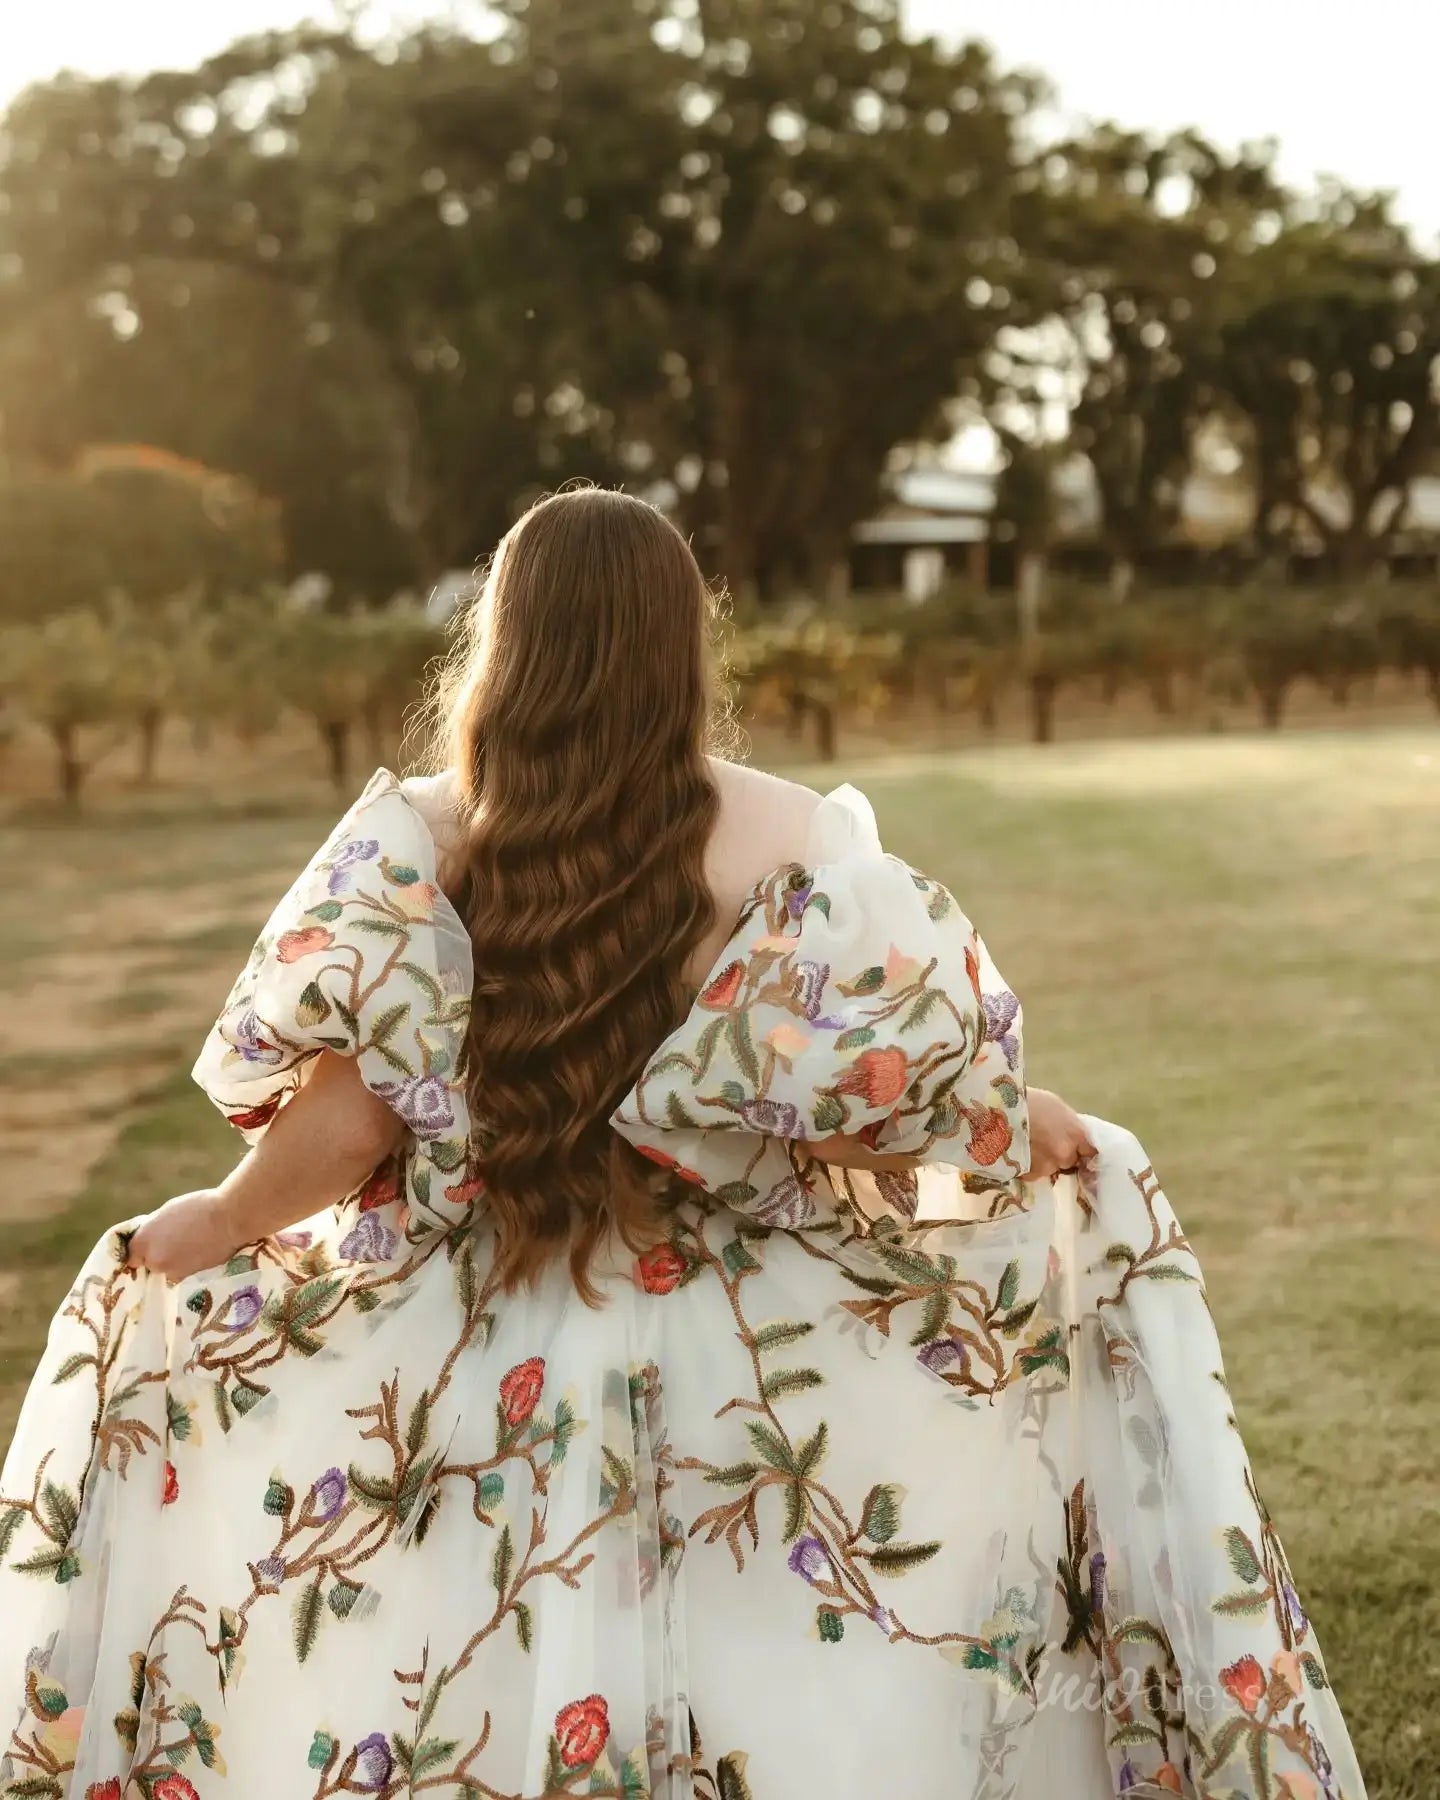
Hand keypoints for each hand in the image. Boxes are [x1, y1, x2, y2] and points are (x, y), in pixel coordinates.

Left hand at [124, 1189, 245, 1280]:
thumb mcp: (167, 1212)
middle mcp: (153, 1261)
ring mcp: (172, 1272)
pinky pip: (183, 1271)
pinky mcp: (190, 1278)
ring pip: (168, 1268)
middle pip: (150, 1263)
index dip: (141, 1250)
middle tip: (176, 1240)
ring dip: (175, 1259)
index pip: (131, 1256)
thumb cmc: (198, 1207)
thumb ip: (153, 1229)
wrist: (229, 1219)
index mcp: (143, 1241)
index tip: (151, 1244)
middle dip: (160, 1254)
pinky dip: (189, 1263)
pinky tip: (201, 1249)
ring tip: (192, 1243)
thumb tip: (152, 1238)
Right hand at [1024, 1088, 1096, 1182]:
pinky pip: (1033, 1173)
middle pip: (1069, 1160)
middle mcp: (1066, 1155)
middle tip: (1045, 1142)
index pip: (1090, 1151)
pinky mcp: (1029, 1176)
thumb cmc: (1027, 1101)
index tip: (1076, 1148)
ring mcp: (1048, 1168)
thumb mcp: (1055, 1106)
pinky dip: (1028, 1166)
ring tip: (1027, 1146)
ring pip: (1050, 1168)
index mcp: (1077, 1135)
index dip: (1081, 1149)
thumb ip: (1069, 1124)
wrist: (997, 1112)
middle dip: (1060, 1154)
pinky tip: (1018, 1153)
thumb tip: (1071, 1135)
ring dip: (1043, 1161)